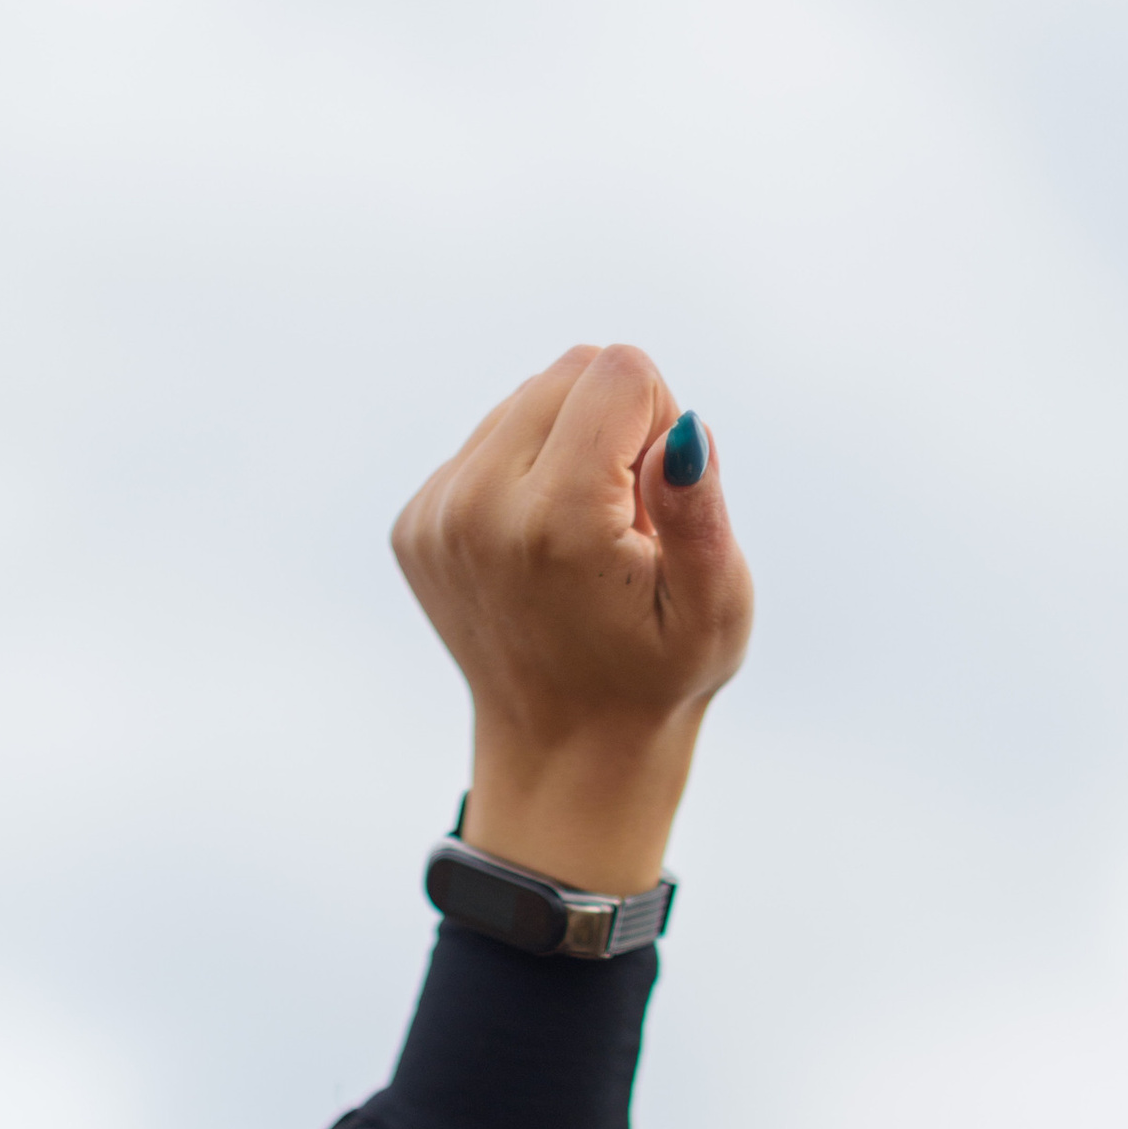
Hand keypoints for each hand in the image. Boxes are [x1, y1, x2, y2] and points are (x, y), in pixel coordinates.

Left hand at [392, 343, 752, 893]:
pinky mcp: (414, 524)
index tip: (654, 503)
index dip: (658, 423)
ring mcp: (435, 517)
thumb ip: (702, 514)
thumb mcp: (714, 610)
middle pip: (567, 372)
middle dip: (612, 429)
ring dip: (566, 451)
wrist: (564, 758)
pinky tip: (541, 554)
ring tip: (580, 545)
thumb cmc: (656, 681)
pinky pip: (484, 443)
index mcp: (557, 520)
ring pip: (523, 401)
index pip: (618, 370)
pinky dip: (523, 478)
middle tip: (621, 527)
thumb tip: (682, 430)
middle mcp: (479, 508)